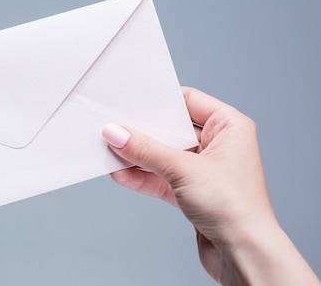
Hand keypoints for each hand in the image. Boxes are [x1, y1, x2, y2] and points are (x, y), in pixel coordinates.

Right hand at [102, 87, 319, 285]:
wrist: (244, 255)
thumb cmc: (236, 208)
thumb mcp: (183, 169)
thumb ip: (146, 150)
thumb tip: (117, 133)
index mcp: (230, 127)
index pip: (188, 101)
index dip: (159, 101)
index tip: (130, 102)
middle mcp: (219, 145)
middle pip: (171, 129)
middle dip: (142, 132)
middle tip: (115, 128)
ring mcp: (204, 170)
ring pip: (163, 155)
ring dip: (137, 156)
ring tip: (111, 152)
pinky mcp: (191, 193)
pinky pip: (161, 177)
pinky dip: (141, 176)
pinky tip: (120, 174)